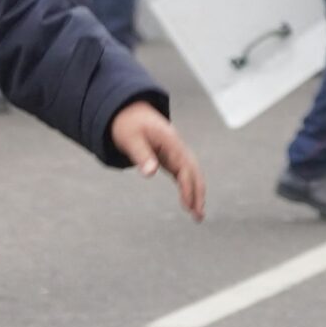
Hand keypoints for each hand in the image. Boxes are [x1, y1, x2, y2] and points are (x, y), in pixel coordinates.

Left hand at [108, 101, 204, 221]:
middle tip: (198, 216)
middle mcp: (176, 146)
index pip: (184, 166)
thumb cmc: (128, 124)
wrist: (127, 110)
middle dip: (198, 192)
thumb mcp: (130, 139)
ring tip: (197, 215)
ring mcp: (175, 150)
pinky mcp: (170, 156)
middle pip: (194, 170)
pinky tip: (189, 202)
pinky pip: (183, 172)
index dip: (187, 186)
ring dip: (196, 192)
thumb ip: (141, 155)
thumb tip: (150, 173)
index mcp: (170, 140)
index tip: (188, 205)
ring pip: (191, 172)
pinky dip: (187, 187)